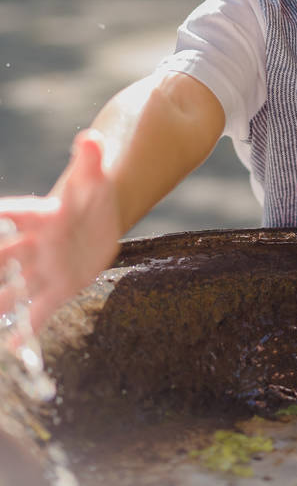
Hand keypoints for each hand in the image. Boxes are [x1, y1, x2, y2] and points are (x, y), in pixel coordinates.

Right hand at [0, 130, 120, 335]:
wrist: (97, 216)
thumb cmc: (91, 192)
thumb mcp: (94, 177)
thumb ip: (90, 159)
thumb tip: (91, 138)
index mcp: (42, 215)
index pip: (14, 215)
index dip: (0, 217)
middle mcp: (35, 244)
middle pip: (2, 257)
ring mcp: (43, 268)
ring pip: (13, 290)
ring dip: (0, 304)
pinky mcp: (58, 288)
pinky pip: (38, 311)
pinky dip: (25, 330)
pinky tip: (13, 348)